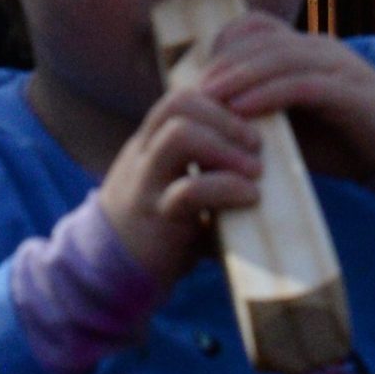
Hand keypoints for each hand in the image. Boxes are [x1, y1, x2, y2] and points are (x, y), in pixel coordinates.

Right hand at [96, 85, 263, 290]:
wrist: (111, 276)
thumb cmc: (157, 233)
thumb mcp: (176, 191)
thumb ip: (204, 171)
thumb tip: (263, 160)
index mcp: (148, 144)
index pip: (180, 98)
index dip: (220, 102)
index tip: (250, 126)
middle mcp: (142, 156)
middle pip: (178, 103)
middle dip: (226, 118)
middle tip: (257, 144)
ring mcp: (145, 184)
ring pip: (180, 136)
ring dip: (226, 147)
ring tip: (254, 170)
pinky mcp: (156, 218)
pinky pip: (189, 190)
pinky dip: (227, 188)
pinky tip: (249, 198)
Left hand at [195, 12, 374, 182]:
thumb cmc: (339, 139)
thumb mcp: (291, 124)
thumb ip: (259, 115)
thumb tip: (209, 128)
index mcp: (304, 50)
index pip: (256, 28)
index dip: (223, 45)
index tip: (196, 76)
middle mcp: (318, 49)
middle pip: (261, 40)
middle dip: (222, 63)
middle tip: (191, 89)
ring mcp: (335, 66)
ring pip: (279, 57)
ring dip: (239, 76)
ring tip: (209, 97)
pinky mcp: (347, 91)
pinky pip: (301, 84)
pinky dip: (268, 95)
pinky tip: (242, 110)